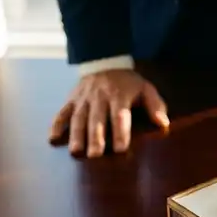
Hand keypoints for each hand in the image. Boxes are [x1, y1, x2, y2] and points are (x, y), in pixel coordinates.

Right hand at [50, 70, 168, 156]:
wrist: (103, 60)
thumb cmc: (127, 82)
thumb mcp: (145, 88)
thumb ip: (155, 105)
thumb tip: (163, 123)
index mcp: (119, 96)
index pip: (120, 116)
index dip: (120, 132)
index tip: (120, 148)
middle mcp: (99, 98)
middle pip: (97, 119)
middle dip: (96, 137)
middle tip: (95, 155)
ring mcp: (83, 99)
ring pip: (79, 118)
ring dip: (77, 135)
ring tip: (76, 152)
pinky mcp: (71, 100)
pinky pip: (62, 112)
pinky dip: (56, 124)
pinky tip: (52, 139)